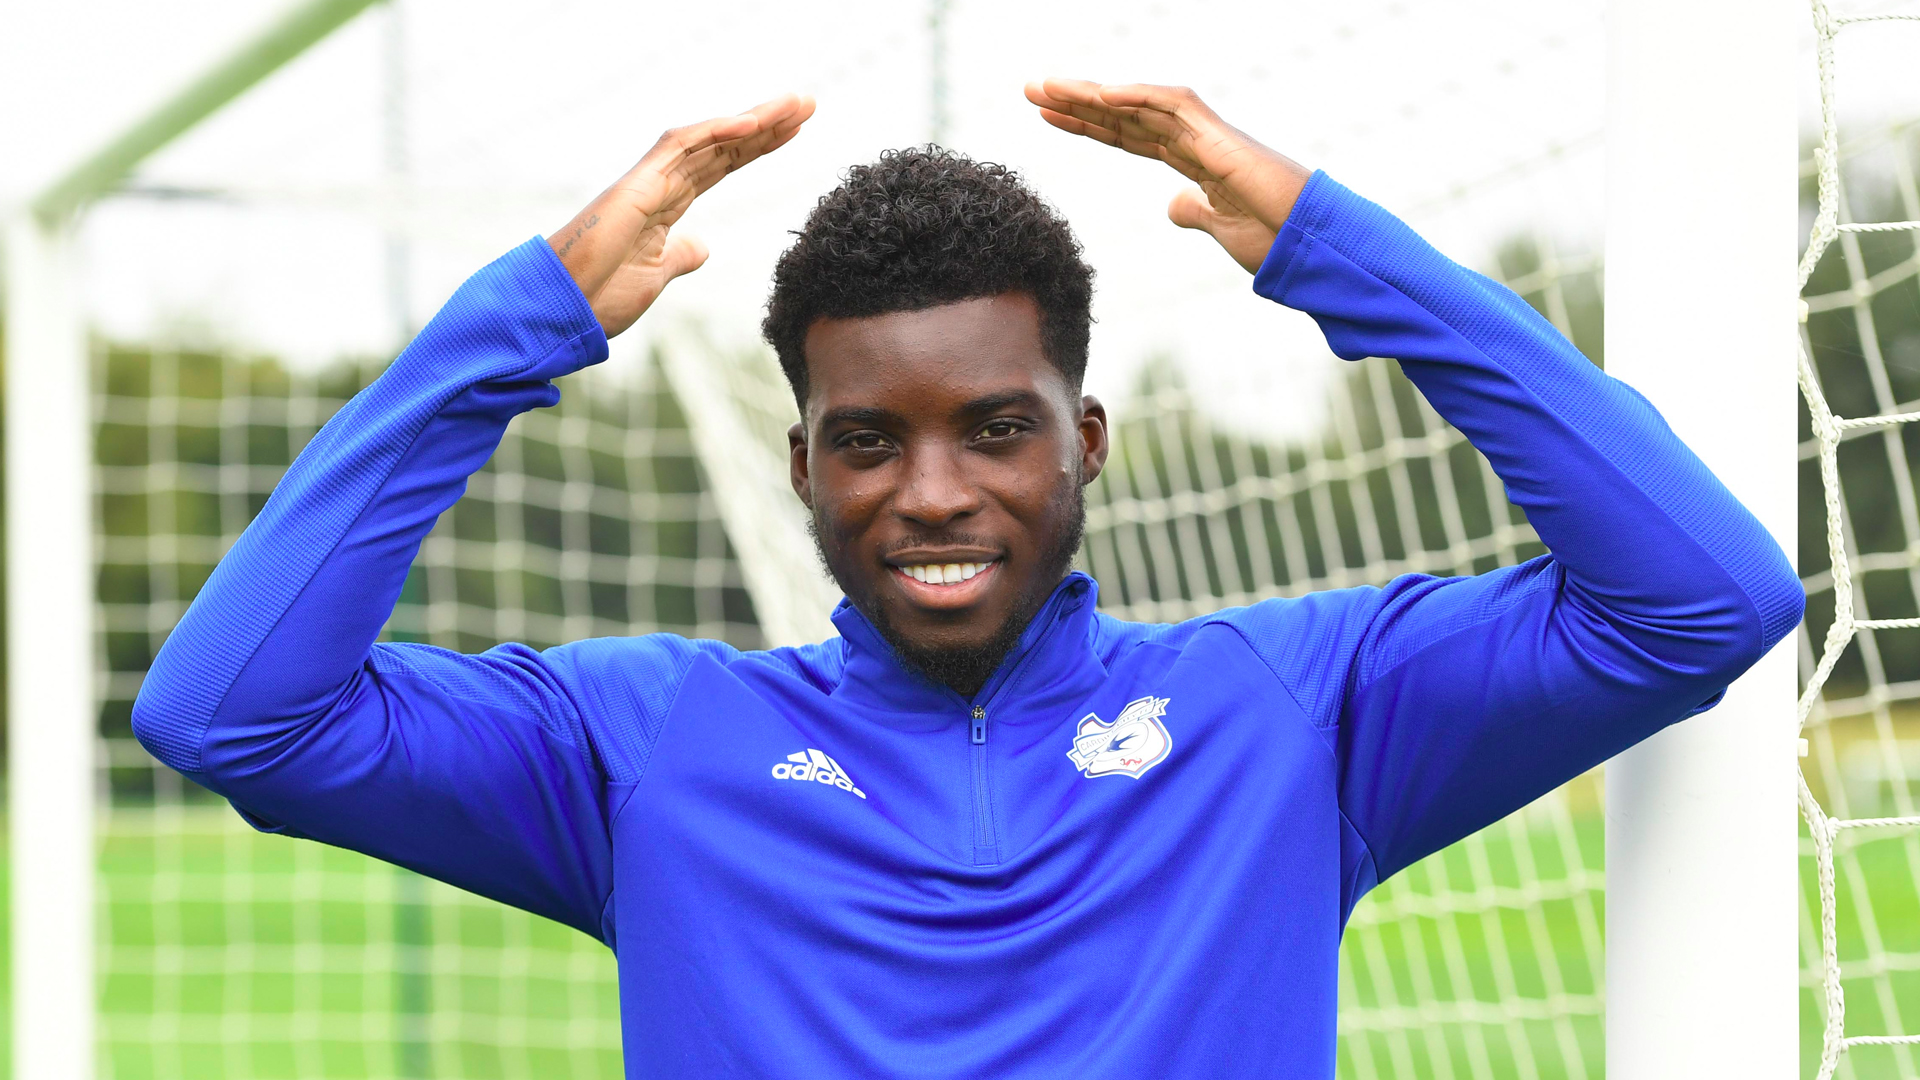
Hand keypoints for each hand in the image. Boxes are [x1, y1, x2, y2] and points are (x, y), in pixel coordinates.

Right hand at [548, 93, 815, 336]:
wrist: (563, 309)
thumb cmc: (599, 296)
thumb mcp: (658, 276)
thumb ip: (680, 256)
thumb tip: (703, 246)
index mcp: (666, 206)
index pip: (719, 166)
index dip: (755, 148)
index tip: (793, 133)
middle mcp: (659, 185)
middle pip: (721, 146)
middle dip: (766, 125)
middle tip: (806, 104)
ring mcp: (647, 181)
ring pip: (708, 138)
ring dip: (753, 120)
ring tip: (795, 104)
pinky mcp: (637, 185)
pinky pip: (679, 147)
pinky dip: (715, 132)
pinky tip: (752, 123)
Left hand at [1025, 80, 1309, 273]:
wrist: (1313, 248)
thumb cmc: (1278, 239)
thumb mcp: (1221, 229)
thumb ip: (1196, 211)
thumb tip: (1172, 205)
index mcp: (1194, 163)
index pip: (1130, 136)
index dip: (1090, 124)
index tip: (1050, 117)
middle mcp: (1198, 141)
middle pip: (1127, 114)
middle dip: (1079, 101)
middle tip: (1032, 89)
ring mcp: (1210, 136)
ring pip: (1142, 104)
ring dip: (1094, 94)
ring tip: (1049, 88)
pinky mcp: (1223, 139)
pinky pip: (1176, 106)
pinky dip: (1139, 97)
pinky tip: (1102, 94)